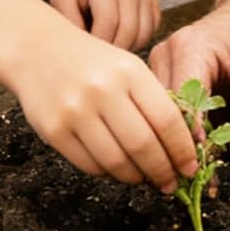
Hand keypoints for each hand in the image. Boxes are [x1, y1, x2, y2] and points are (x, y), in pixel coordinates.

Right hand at [16, 19, 197, 187]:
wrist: (40, 48)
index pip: (166, 119)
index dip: (182, 150)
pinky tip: (117, 167)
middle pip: (143, 146)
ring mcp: (75, 111)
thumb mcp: (128, 67)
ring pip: (116, 162)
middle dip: (163, 171)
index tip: (190, 166)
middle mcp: (103, 90)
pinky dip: (109, 173)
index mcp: (129, 71)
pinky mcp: (54, 131)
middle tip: (171, 183)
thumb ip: (152, 102)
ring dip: (136, 177)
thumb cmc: (93, 61)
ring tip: (144, 176)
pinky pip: (90, 166)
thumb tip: (178, 148)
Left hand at [50, 0, 159, 50]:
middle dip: (113, 51)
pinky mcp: (152, 4)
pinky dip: (138, 42)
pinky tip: (120, 38)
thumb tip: (81, 48)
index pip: (108, 22)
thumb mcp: (60, 1)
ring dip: (126, 48)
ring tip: (107, 46)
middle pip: (128, 31)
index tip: (87, 56)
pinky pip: (151, 33)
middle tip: (97, 58)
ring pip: (143, 35)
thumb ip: (69, 22)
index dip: (99, 44)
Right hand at [149, 0, 229, 171]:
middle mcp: (169, 56)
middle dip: (184, 154)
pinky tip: (203, 162)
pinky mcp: (176, 81)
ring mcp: (168, 68)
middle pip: (166, 117)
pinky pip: (175, 116)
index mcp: (190, 49)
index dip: (192, 147)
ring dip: (183, 150)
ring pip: (165, 120)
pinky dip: (189, 140)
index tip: (207, 180)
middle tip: (204, 189)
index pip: (180, 109)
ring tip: (203, 180)